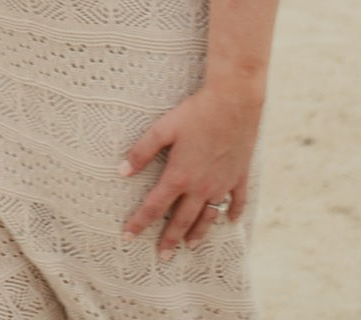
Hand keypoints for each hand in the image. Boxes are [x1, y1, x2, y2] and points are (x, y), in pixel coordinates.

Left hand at [120, 81, 263, 257]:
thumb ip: (141, 151)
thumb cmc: (195, 113)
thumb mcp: (162, 129)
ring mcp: (222, 183)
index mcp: (179, 176)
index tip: (128, 237)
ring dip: (199, 233)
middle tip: (163, 257)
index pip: (154, 207)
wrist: (234, 104)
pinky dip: (233, 213)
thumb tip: (121, 171)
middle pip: (182, 220)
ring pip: (209, 216)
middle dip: (170, 239)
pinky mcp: (239, 176)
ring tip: (191, 246)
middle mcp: (201, 186)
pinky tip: (230, 221)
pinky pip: (237, 201)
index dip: (139, 222)